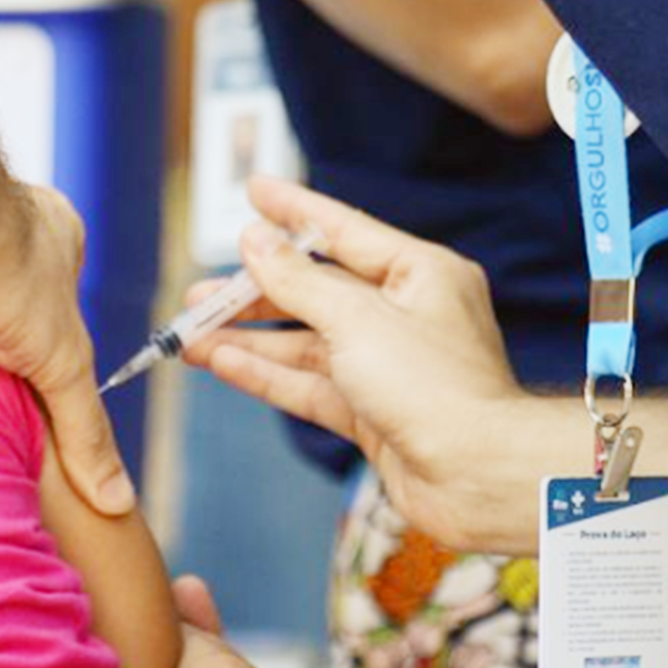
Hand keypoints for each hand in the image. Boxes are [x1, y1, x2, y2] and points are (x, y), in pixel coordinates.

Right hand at [183, 177, 530, 550]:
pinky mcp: (373, 412)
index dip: (293, 210)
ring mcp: (387, 366)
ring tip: (190, 333)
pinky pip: (310, 384)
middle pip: (316, 291)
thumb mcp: (357, 320)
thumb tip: (256, 242)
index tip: (254, 190)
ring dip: (248, 338)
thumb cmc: (436, 389)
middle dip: (254, 292)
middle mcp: (405, 314)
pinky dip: (266, 373)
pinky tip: (221, 363)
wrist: (476, 477)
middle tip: (199, 292)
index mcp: (420, 273)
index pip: (344, 229)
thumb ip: (298, 281)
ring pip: (305, 343)